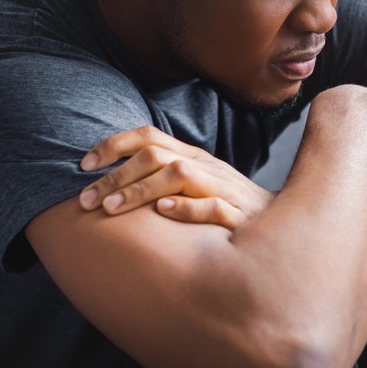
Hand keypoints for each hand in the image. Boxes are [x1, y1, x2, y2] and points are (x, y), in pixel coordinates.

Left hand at [78, 126, 273, 228]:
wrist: (284, 230)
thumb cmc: (229, 211)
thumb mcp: (195, 187)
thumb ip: (162, 179)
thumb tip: (110, 182)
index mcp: (192, 157)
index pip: (148, 137)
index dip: (112, 146)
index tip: (82, 166)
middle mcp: (205, 166)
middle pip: (155, 155)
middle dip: (115, 176)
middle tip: (85, 201)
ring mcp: (223, 188)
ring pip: (178, 174)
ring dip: (139, 190)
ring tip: (111, 209)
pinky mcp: (240, 215)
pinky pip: (212, 206)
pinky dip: (187, 207)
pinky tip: (163, 212)